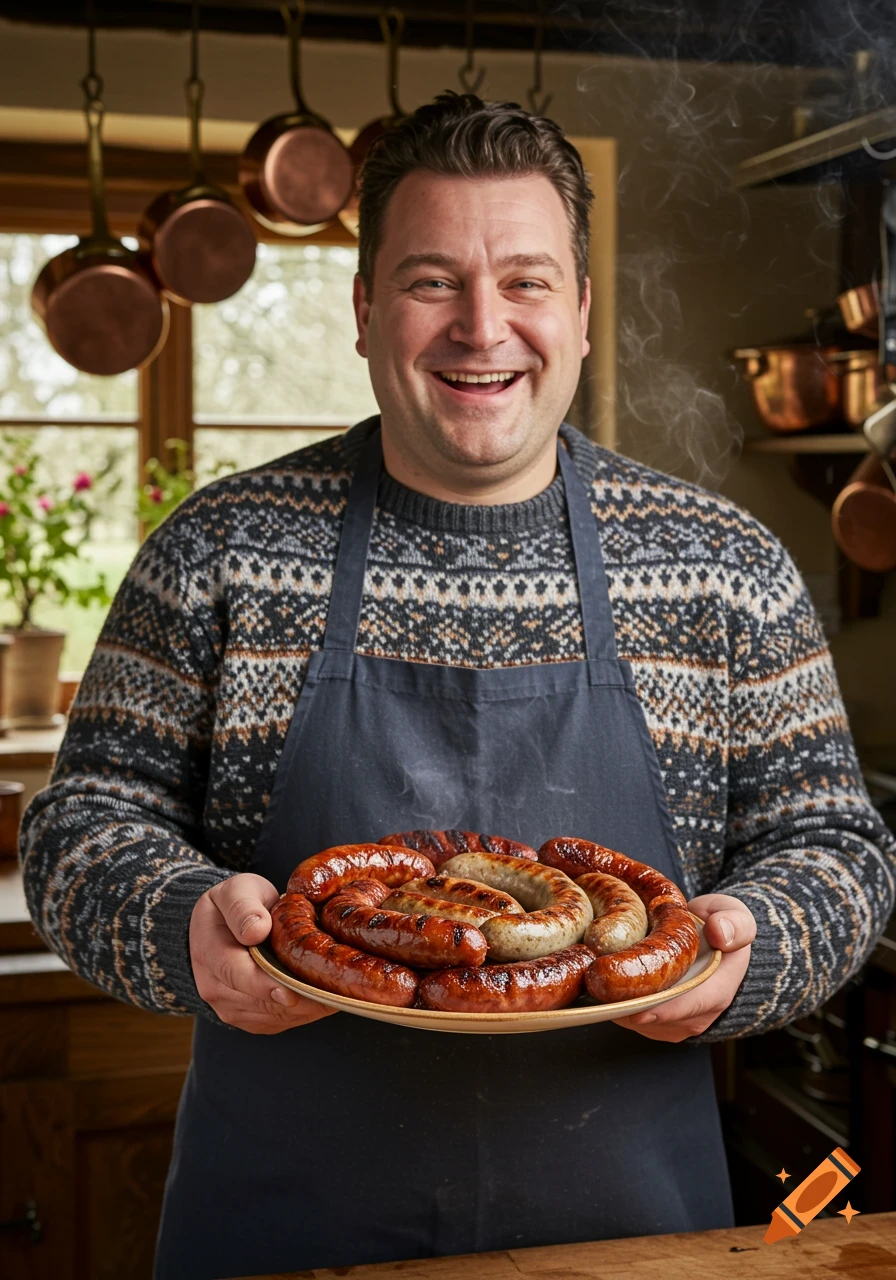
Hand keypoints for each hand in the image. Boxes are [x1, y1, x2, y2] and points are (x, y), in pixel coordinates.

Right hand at [190, 873, 334, 1034]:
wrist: (225, 924)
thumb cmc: (237, 903)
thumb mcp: (237, 890)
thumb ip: (243, 908)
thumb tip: (256, 931)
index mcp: (209, 952)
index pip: (236, 974)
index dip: (264, 986)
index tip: (291, 993)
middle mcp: (214, 987)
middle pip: (259, 1002)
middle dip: (298, 1000)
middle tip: (334, 992)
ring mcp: (230, 1006)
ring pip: (272, 1016)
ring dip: (305, 1009)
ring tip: (337, 993)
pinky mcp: (248, 1017)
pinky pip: (278, 1022)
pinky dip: (304, 1014)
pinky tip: (325, 998)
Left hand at [611, 893, 755, 1042]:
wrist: (715, 941)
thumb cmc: (722, 926)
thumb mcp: (735, 915)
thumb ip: (734, 923)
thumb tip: (719, 934)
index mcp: (717, 992)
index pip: (689, 1007)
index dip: (661, 1009)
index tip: (634, 1007)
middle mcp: (698, 1015)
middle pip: (658, 1019)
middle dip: (628, 1007)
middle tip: (598, 988)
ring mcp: (677, 1022)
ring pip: (641, 1023)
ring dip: (618, 1007)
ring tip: (597, 981)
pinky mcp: (659, 1023)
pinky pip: (633, 1021)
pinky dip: (617, 1006)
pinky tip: (604, 984)